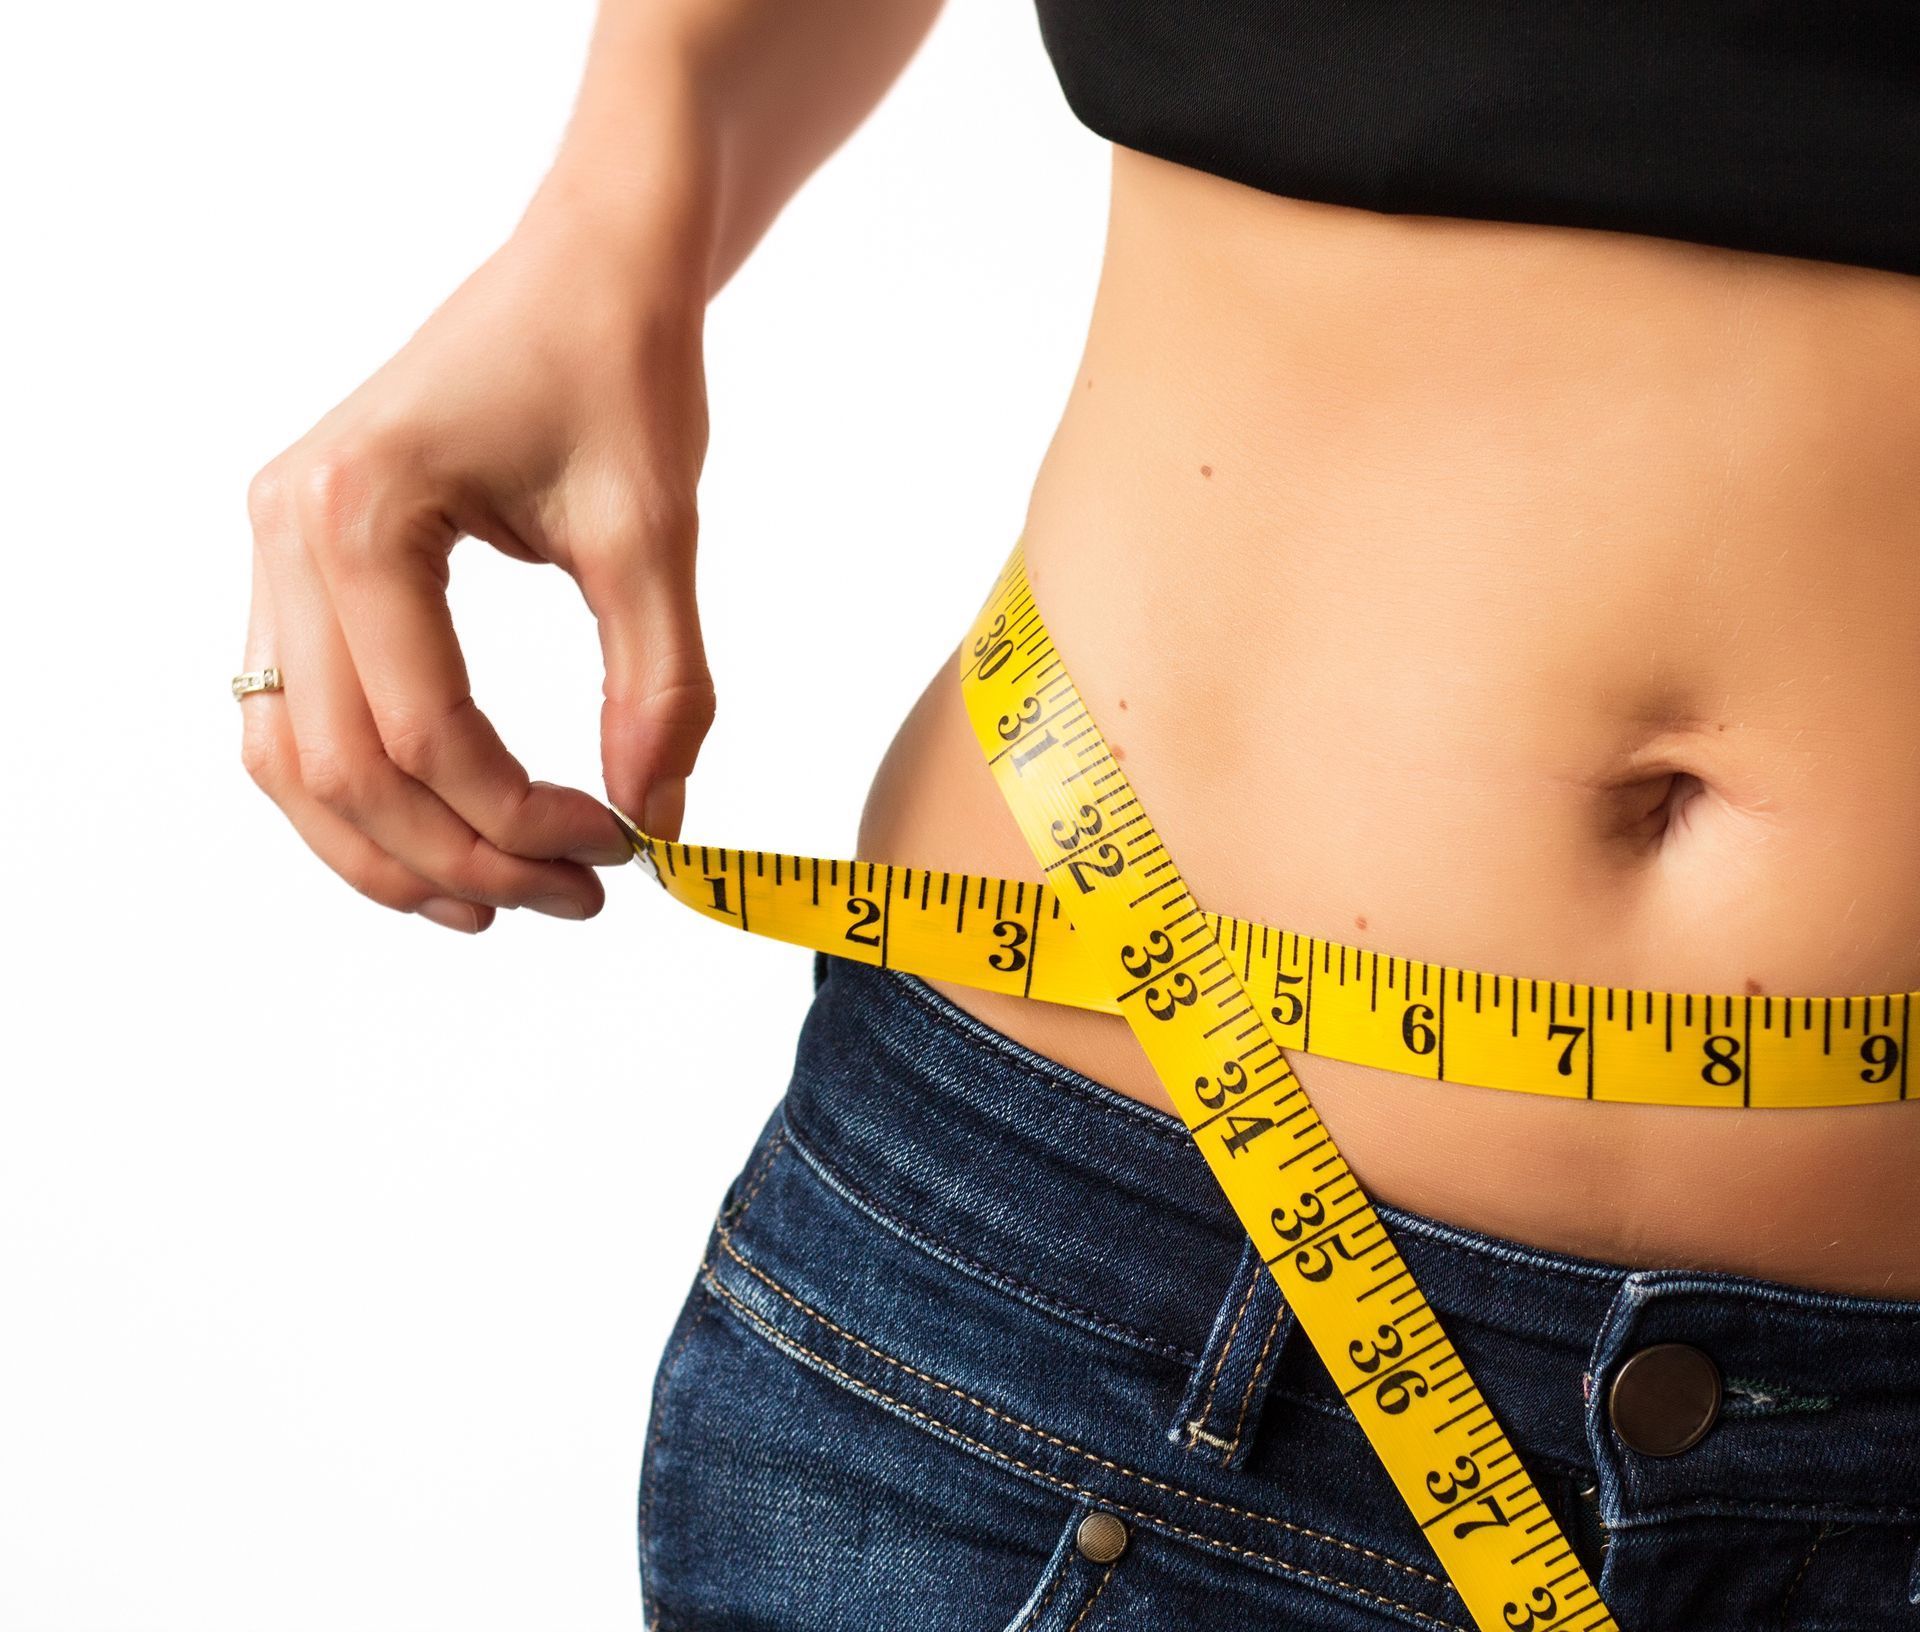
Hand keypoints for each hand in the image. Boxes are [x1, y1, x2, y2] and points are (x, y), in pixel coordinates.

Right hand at [239, 186, 715, 932]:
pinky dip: (362, 792)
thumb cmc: (621, 367)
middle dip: (459, 857)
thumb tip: (658, 822)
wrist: (591, 262)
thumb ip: (660, 688)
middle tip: (575, 898)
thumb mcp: (653, 533)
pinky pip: (297, 713)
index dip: (523, 819)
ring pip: (291, 757)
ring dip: (390, 849)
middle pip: (338, 766)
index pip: (422, 732)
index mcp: (359, 512)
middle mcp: (286, 530)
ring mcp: (278, 546)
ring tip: (502, 900)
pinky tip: (449, 836)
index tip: (625, 849)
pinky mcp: (305, 561)